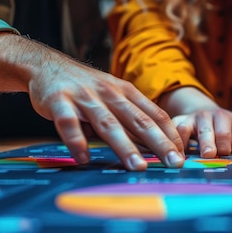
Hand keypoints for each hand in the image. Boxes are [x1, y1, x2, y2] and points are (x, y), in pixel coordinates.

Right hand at [0, 33, 185, 170]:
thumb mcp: (113, 94)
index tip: (184, 154)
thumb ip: (131, 115)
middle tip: (175, 163)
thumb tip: (157, 142)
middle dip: (159, 143)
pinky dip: (76, 140)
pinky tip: (83, 157)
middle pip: (138, 120)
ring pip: (108, 123)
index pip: (155, 114)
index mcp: (126, 92)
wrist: (46, 65)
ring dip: (124, 146)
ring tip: (138, 167)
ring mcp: (84, 97)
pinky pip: (69, 123)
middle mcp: (109, 93)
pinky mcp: (59, 101)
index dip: (171, 134)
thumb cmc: (86, 87)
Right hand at [159, 87, 231, 156]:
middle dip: (207, 143)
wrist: (207, 115)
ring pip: (183, 129)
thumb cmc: (225, 126)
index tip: (223, 154)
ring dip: (184, 143)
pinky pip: (170, 132)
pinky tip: (172, 155)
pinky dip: (170, 143)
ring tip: (185, 158)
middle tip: (209, 155)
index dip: (224, 145)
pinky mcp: (175, 123)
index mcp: (221, 116)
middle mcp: (203, 115)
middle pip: (205, 131)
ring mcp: (187, 118)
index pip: (223, 132)